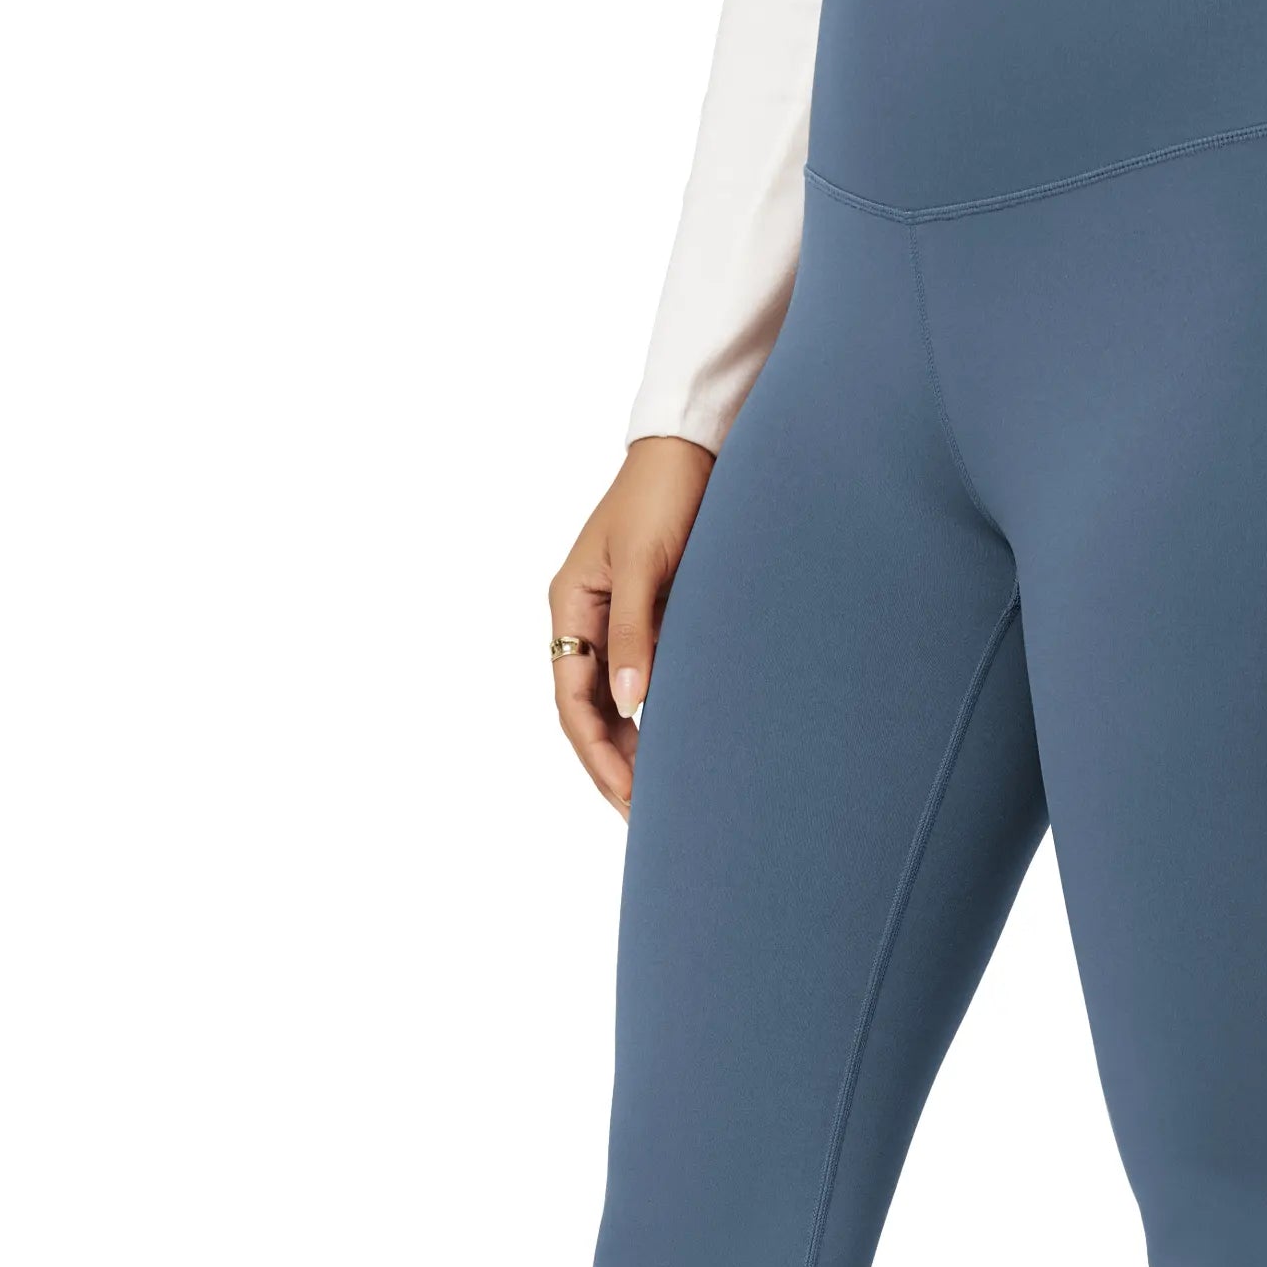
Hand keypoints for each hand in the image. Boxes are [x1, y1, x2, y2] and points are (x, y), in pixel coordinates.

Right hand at [547, 435, 715, 817]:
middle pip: (587, 712)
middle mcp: (586, 620)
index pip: (572, 701)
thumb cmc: (665, 496)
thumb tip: (628, 705)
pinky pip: (641, 680)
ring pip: (612, 702)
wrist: (694, 450)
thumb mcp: (648, 566)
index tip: (627, 796)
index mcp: (571, 608)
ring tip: (657, 798)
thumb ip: (636, 635)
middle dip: (611, 765)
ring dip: (631, 750)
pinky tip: (675, 749)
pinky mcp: (649, 617)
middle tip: (642, 816)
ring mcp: (616, 621)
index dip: (597, 753)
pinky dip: (654, 719)